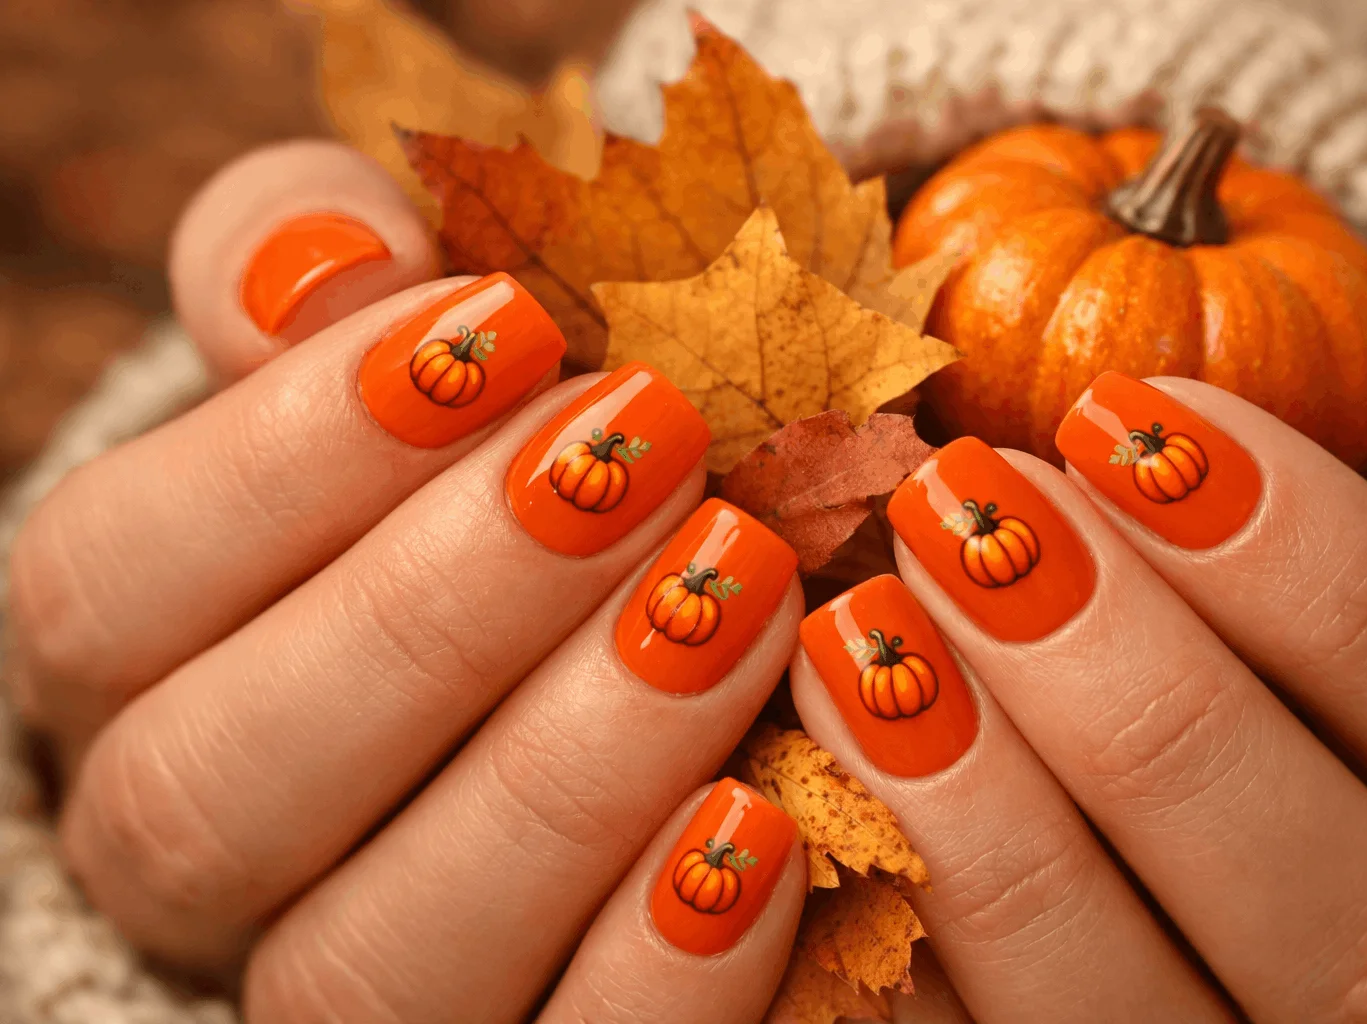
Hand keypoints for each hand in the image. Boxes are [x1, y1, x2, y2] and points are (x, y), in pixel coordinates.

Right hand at [6, 141, 810, 1021]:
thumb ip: (314, 265)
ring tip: (731, 602)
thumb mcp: (398, 331)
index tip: (508, 329)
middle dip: (435, 610)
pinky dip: (656, 970)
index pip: (107, 583)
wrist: (607, 616)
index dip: (291, 456)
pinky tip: (770, 820)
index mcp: (138, 658)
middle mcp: (203, 852)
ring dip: (560, 778)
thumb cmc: (485, 446)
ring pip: (365, 967)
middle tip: (644, 454)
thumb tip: (318, 263)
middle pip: (207, 791)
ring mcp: (354, 976)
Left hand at [792, 374, 1366, 1023]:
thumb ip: (1194, 507)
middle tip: (962, 513)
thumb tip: (1103, 416)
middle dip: (1134, 692)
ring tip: (854, 633)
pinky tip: (778, 783)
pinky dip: (867, 921)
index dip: (1304, 552)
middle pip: (1349, 912)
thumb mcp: (1206, 555)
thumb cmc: (1150, 616)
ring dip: (985, 819)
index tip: (1114, 418)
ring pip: (1135, 1016)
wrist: (1079, 815)